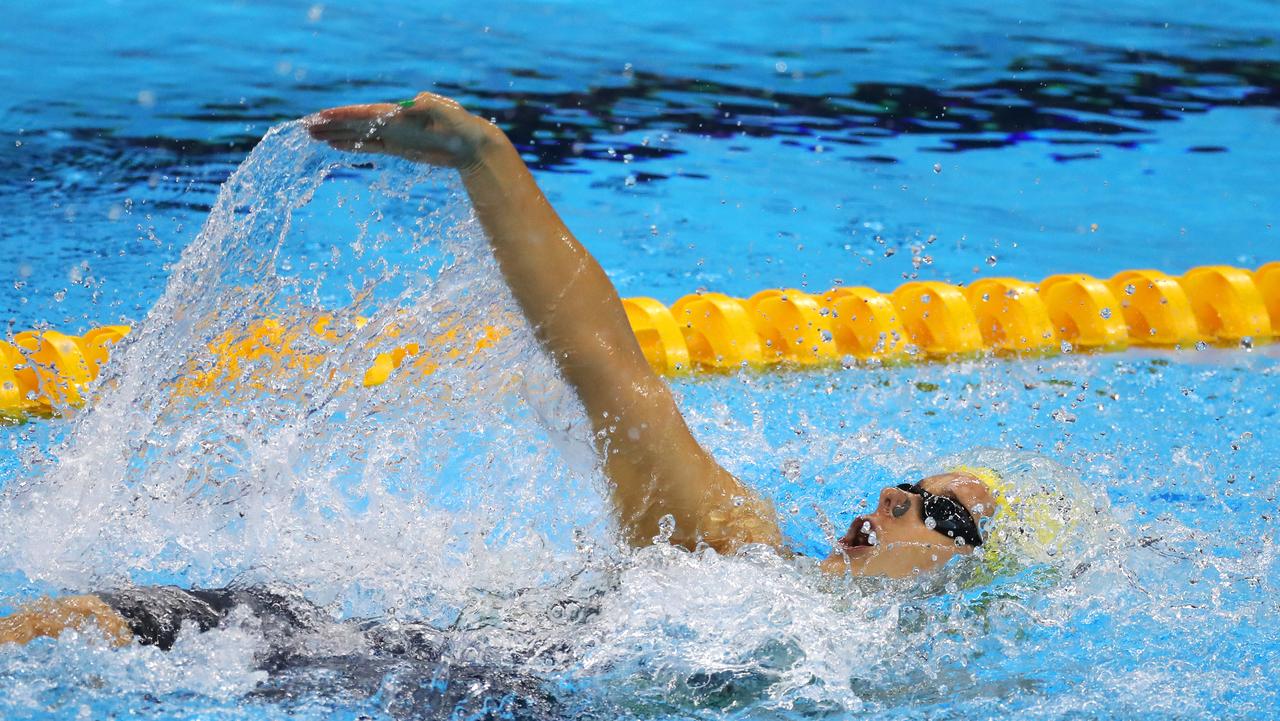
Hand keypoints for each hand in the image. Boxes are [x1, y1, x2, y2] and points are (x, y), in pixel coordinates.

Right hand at [306, 91, 498, 169]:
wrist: (472, 144)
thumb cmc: (462, 126)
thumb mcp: (449, 113)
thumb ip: (433, 105)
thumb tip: (416, 100)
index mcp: (399, 114)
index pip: (364, 114)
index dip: (342, 116)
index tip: (320, 117)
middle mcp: (392, 122)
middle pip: (355, 124)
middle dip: (330, 125)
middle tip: (305, 128)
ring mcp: (394, 135)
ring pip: (358, 135)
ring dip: (336, 136)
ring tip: (313, 137)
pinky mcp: (399, 148)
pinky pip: (370, 147)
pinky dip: (352, 146)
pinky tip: (335, 147)